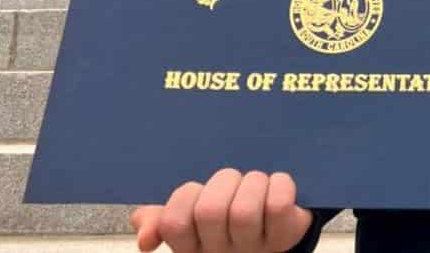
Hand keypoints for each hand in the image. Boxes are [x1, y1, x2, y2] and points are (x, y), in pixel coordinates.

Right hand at [129, 169, 312, 252]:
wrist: (278, 234)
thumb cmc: (229, 221)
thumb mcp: (192, 222)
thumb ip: (161, 220)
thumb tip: (144, 230)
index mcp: (192, 247)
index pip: (174, 223)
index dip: (184, 199)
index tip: (198, 196)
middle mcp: (220, 252)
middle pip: (210, 211)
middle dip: (222, 184)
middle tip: (232, 185)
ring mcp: (253, 248)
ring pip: (244, 210)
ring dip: (252, 184)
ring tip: (257, 186)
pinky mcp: (285, 236)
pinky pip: (278, 204)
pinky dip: (279, 185)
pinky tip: (277, 187)